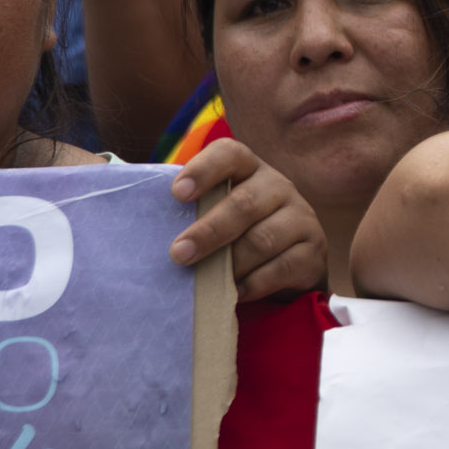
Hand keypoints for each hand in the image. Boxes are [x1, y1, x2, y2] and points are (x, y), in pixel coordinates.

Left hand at [168, 138, 328, 300]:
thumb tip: (132, 202)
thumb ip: (189, 208)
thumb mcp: (217, 214)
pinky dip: (253, 284)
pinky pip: (281, 268)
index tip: (177, 194)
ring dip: (229, 264)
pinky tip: (235, 293)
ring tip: (205, 282)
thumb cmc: (238, 237)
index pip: (230, 155)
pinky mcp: (315, 252)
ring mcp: (302, 218)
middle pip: (245, 203)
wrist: (290, 269)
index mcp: (250, 169)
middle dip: (208, 231)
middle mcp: (280, 187)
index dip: (204, 170)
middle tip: (178, 254)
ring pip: (262, 239)